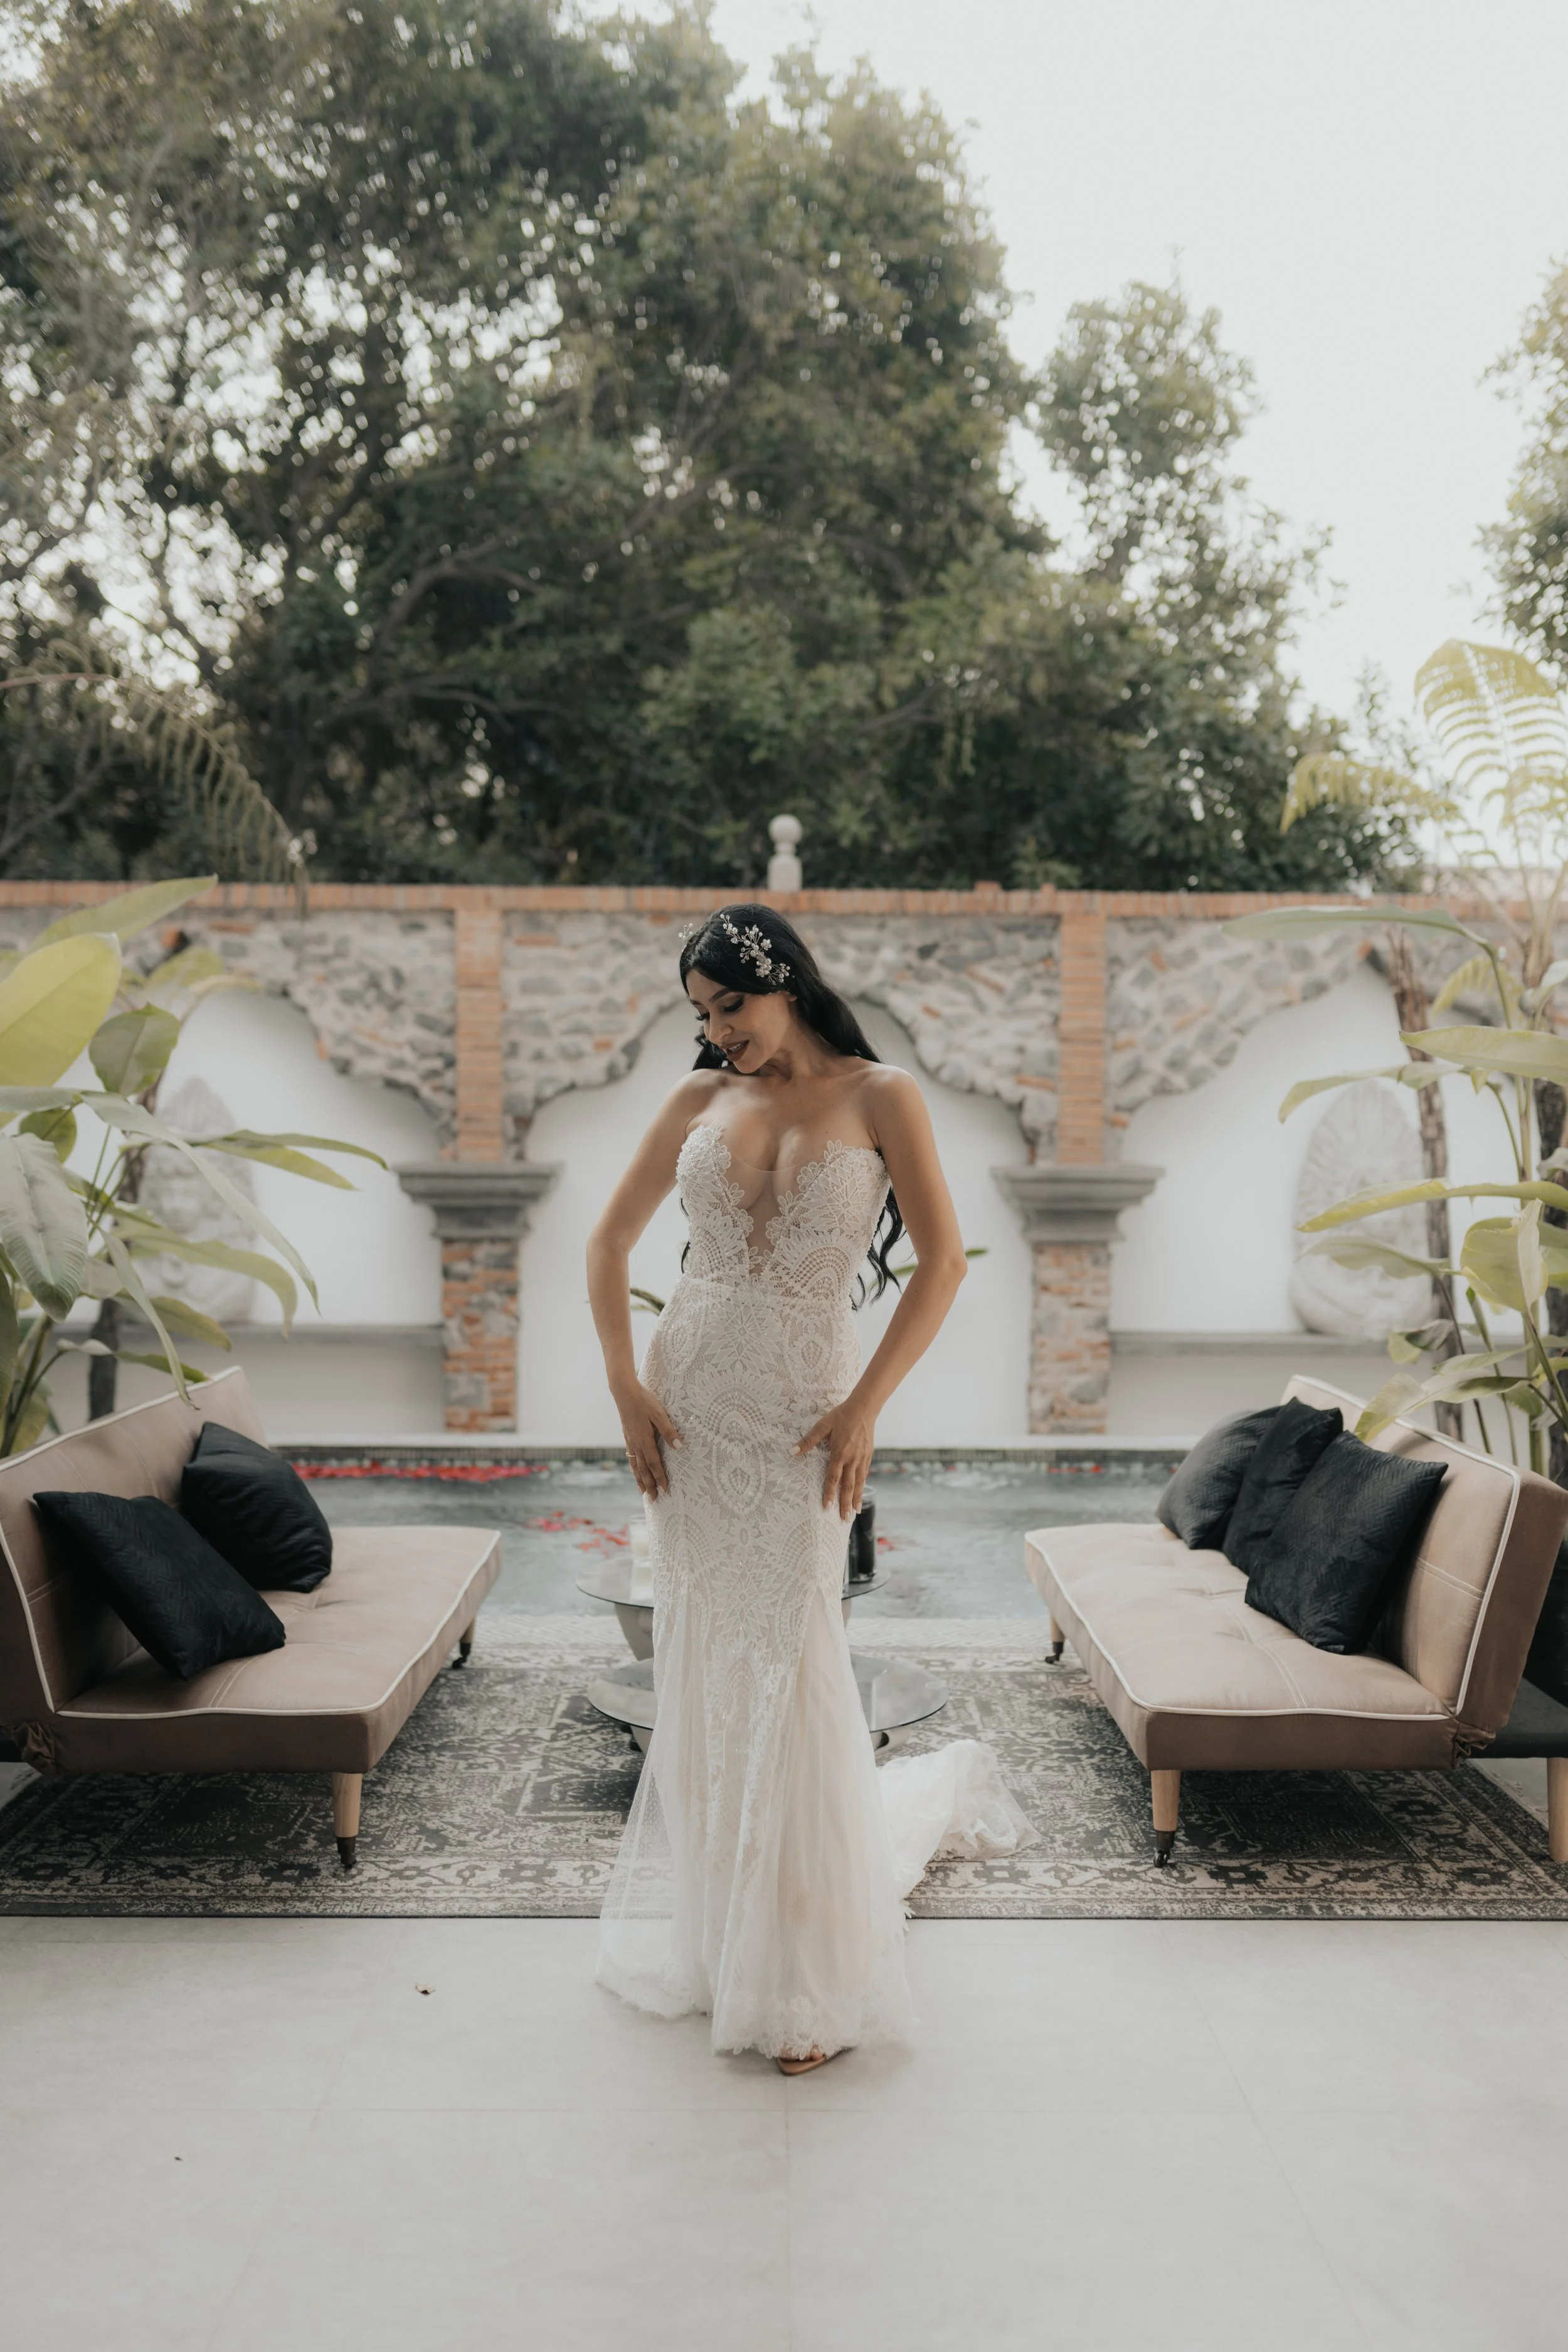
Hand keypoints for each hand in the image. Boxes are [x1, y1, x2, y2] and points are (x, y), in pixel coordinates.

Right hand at [615, 1381, 680, 1497]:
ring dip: (640, 1480)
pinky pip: (630, 1457)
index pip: (654, 1464)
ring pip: (635, 1466)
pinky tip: (634, 1471)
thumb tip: (679, 1446)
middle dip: (649, 1485)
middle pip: (643, 1469)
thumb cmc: (644, 1401)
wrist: (624, 1392)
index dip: (660, 1477)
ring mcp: (630, 1441)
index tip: (665, 1490)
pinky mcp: (627, 1437)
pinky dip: (633, 1468)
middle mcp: (635, 1444)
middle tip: (654, 1500)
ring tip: (643, 1492)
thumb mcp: (659, 1414)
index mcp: (644, 1440)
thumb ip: (668, 1430)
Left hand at [795, 1399, 874, 1521]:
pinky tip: (861, 1494)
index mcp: (839, 1453)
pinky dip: (863, 1487)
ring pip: (859, 1483)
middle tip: (844, 1520)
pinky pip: (865, 1475)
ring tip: (855, 1513)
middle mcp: (851, 1459)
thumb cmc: (841, 1416)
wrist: (864, 1408)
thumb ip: (808, 1440)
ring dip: (856, 1499)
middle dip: (845, 1504)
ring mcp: (861, 1459)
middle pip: (848, 1486)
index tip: (826, 1507)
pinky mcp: (868, 1456)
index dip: (829, 1494)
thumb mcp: (823, 1425)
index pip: (833, 1478)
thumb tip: (792, 1451)